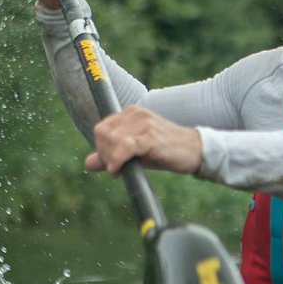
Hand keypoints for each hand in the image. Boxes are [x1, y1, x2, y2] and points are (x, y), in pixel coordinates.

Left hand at [86, 106, 202, 175]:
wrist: (194, 151)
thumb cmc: (165, 152)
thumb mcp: (135, 153)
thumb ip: (112, 155)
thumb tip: (88, 163)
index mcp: (131, 113)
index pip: (101, 128)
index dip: (101, 148)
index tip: (111, 163)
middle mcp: (136, 114)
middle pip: (102, 133)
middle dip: (104, 154)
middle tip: (117, 168)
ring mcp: (144, 124)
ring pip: (112, 140)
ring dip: (111, 159)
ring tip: (121, 169)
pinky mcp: (151, 137)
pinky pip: (125, 147)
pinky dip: (117, 160)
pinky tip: (118, 170)